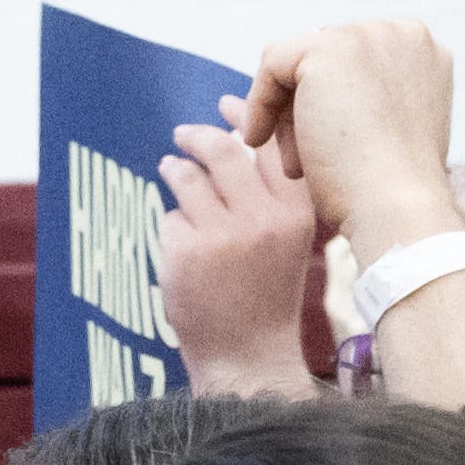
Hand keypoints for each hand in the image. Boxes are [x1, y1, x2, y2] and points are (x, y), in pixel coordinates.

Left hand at [157, 118, 325, 399]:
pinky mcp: (186, 253)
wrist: (249, 359)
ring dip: (175, 171)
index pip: (269, 144)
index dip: (244, 117)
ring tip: (171, 172)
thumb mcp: (286, 241)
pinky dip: (172, 230)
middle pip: (222, 149)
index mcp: (294, 213)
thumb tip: (235, 127)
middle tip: (182, 135)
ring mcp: (222, 235)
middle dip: (196, 135)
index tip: (228, 104)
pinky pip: (169, 219)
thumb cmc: (267, 298)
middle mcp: (261, 219)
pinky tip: (183, 250)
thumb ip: (269, 190)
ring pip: (188, 178)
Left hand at [236, 19, 458, 252]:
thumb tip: (321, 97)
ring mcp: (366, 35)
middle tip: (304, 163)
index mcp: (423, 51)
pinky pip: (273, 65)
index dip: (334, 103)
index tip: (325, 145)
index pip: (356, 61)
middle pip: (326, 60)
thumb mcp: (390, 134)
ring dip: (289, 114)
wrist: (397, 207)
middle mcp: (399, 33)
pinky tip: (259, 140)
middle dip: (308, 110)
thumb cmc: (392, 190)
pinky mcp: (328, 49)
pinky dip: (260, 103)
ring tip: (296, 164)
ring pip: (299, 64)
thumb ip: (369, 101)